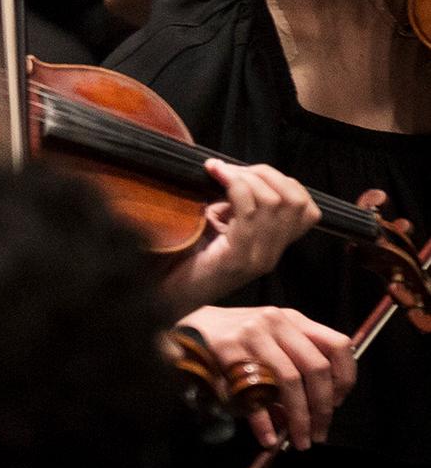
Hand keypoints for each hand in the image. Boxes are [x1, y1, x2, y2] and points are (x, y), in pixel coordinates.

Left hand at [165, 159, 319, 310]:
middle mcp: (271, 255)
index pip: (306, 210)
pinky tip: (214, 176)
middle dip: (264, 174)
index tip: (245, 172)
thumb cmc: (179, 260)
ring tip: (219, 172)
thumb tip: (230, 173)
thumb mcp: (214, 228)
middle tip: (229, 169)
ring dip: (246, 177)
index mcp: (270, 248)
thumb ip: (231, 207)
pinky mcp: (236, 259)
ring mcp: (256, 259)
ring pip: (274, 203)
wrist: (162, 298)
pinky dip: (234, 185)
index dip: (281, 181)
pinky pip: (249, 212)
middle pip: (295, 201)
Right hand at [175, 301, 357, 449]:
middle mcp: (275, 322)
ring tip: (299, 440)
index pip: (338, 345)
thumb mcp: (270, 340)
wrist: (186, 327)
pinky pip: (253, 390)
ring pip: (289, 380)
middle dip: (322, 407)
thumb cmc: (235, 340)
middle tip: (318, 433)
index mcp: (292, 319)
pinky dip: (262, 419)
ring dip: (298, 417)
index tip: (337, 403)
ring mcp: (250, 333)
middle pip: (316, 368)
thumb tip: (316, 411)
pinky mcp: (226, 348)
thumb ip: (295, 365)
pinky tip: (267, 436)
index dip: (345, 378)